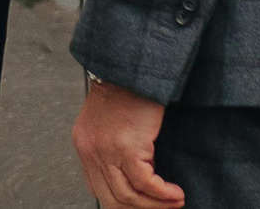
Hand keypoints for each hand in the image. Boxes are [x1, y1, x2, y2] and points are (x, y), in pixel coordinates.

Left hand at [72, 79, 184, 208]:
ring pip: (129, 196)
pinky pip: (146, 184)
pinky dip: (163, 193)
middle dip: (140, 208)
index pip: (97, 188)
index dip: (121, 202)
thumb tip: (134, 175)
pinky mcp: (126, 148)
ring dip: (156, 205)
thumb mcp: (110, 120)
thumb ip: (112, 147)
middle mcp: (90, 151)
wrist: (134, 66)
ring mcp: (106, 152)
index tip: (142, 204)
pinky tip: (175, 193)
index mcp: (84, 144)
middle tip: (161, 208)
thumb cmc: (127, 86)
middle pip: (112, 199)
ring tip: (174, 202)